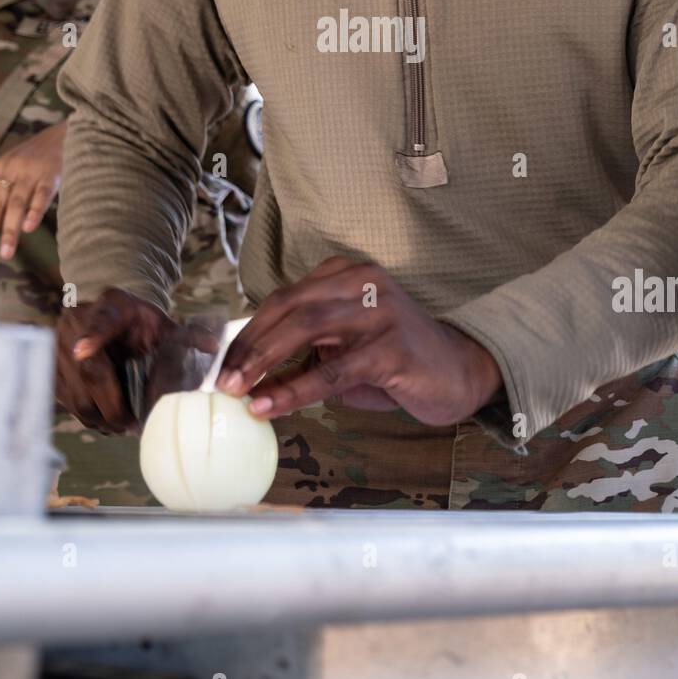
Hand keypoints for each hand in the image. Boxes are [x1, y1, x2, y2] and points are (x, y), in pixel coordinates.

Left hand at [0, 121, 65, 258]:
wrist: (67, 133)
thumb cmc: (36, 156)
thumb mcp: (12, 171)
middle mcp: (12, 170)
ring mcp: (31, 173)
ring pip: (17, 204)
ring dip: (10, 229)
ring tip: (6, 253)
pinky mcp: (52, 176)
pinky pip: (42, 196)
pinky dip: (35, 212)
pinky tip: (28, 228)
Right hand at [55, 287, 212, 432]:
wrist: (105, 310)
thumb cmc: (137, 320)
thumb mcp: (161, 322)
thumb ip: (186, 334)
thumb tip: (214, 347)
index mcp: (109, 307)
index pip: (99, 322)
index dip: (91, 336)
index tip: (82, 350)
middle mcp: (75, 322)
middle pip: (87, 372)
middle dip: (111, 405)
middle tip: (131, 425)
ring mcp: (57, 345)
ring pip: (74, 392)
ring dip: (98, 416)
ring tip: (121, 426)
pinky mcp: (48, 367)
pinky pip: (65, 400)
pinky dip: (86, 415)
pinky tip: (105, 421)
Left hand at [217, 257, 503, 424]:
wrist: (459, 371)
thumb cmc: (393, 362)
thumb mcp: (341, 352)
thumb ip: (300, 356)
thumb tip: (244, 376)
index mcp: (345, 274)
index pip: (283, 298)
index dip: (247, 330)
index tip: (219, 362)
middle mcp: (362, 281)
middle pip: (289, 307)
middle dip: (249, 345)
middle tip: (221, 379)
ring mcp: (380, 310)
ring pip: (307, 328)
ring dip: (265, 362)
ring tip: (238, 390)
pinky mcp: (393, 345)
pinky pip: (333, 368)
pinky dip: (295, 388)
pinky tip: (269, 405)